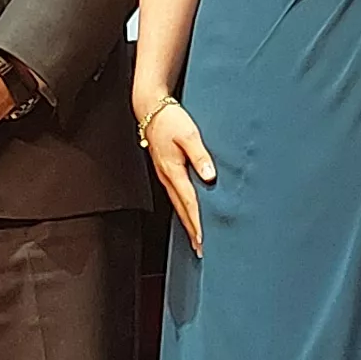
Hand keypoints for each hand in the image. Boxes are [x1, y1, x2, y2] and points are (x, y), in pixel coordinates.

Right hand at [143, 95, 214, 251]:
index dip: (197, 222)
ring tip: (196, 239)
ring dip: (187, 223)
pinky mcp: (166, 171)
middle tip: (201, 250)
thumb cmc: (170, 120)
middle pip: (181, 210)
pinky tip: (189, 215)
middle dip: (192, 231)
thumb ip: (200, 155)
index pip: (189, 202)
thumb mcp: (189, 134)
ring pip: (178, 205)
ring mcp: (165, 176)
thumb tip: (210, 176)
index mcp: (173, 171)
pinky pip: (176, 196)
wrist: (150, 109)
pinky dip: (183, 210)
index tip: (204, 240)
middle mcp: (167, 177)